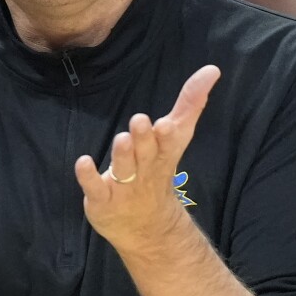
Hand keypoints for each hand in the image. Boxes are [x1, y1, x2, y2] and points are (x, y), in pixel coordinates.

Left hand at [75, 65, 220, 255]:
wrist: (145, 226)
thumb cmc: (156, 170)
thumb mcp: (175, 138)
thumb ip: (190, 103)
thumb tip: (212, 69)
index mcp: (163, 154)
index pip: (169, 143)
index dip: (167, 136)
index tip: (166, 124)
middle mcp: (144, 169)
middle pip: (145, 154)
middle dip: (143, 139)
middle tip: (140, 121)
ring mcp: (123, 186)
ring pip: (123, 169)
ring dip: (122, 154)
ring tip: (122, 138)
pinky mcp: (102, 198)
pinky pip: (94, 187)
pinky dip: (88, 176)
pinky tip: (83, 162)